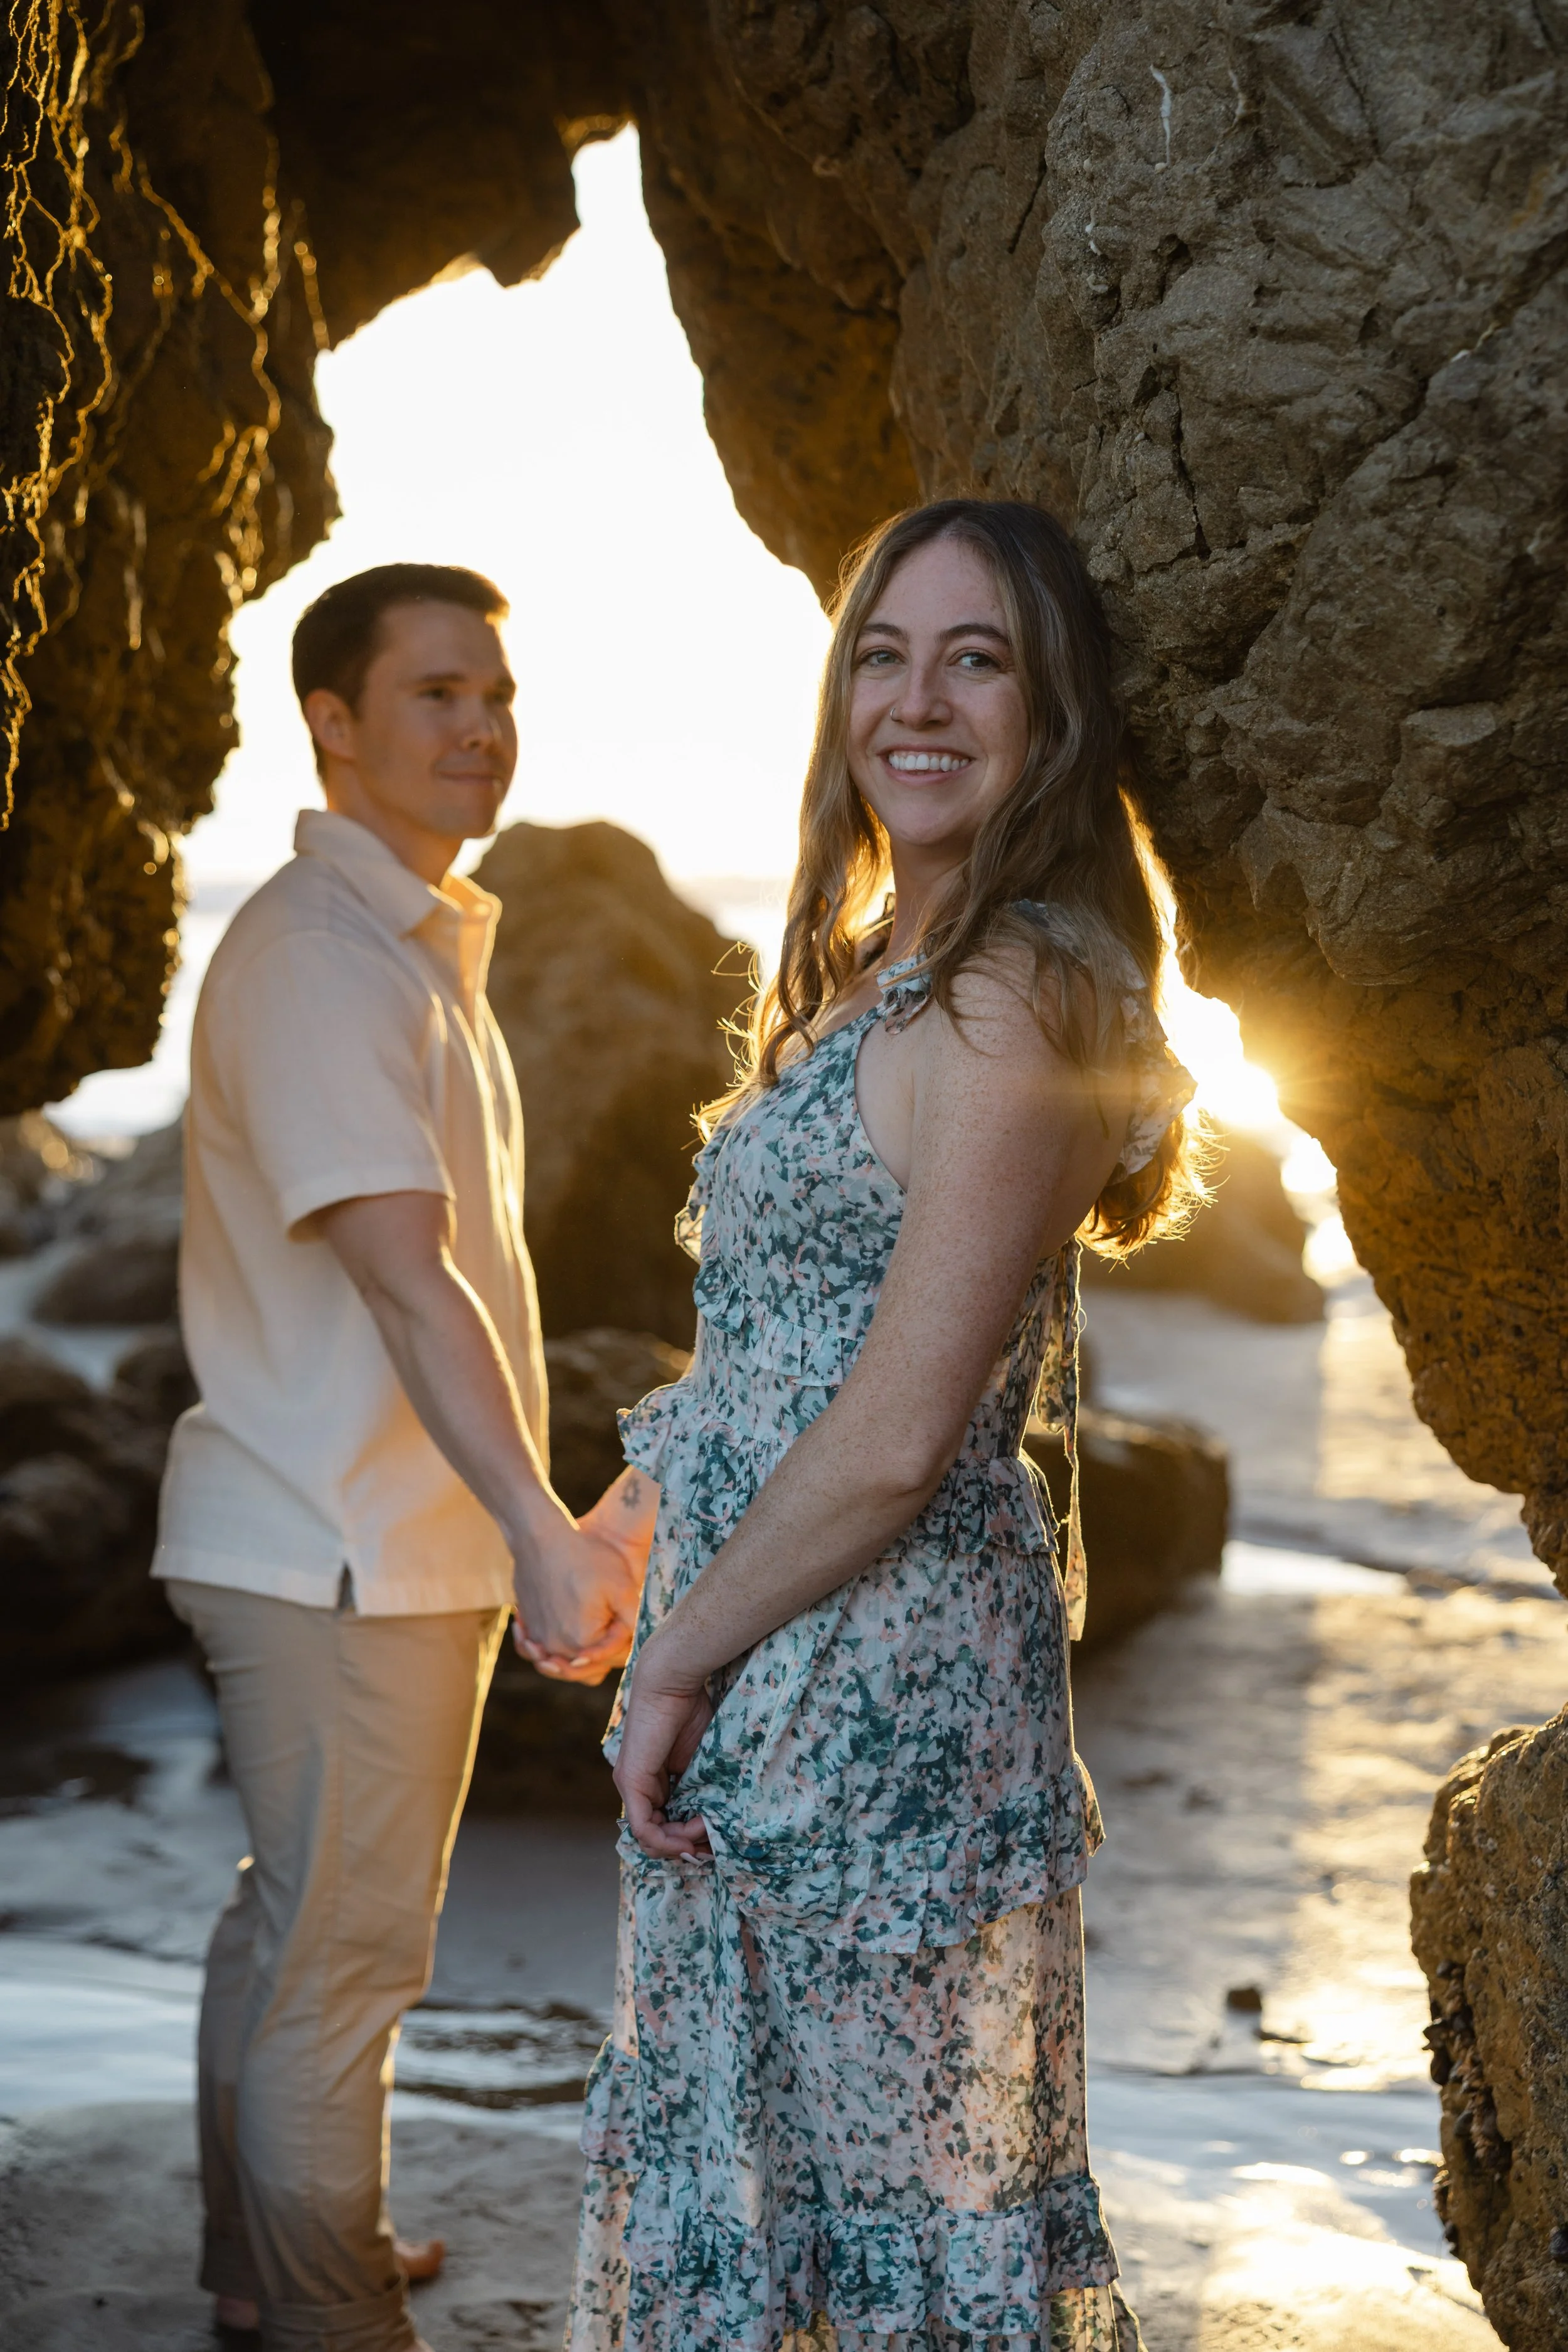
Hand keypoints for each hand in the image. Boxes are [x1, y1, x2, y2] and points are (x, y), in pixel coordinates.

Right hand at [512, 1473, 658, 1685]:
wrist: (540, 1536)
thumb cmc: (585, 1556)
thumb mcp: (622, 1587)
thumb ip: (633, 1622)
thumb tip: (639, 1645)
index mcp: (583, 1642)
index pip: (613, 1658)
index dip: (627, 1644)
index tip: (629, 1625)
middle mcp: (556, 1648)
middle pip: (587, 1669)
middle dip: (602, 1656)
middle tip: (613, 1635)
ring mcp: (537, 1639)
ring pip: (562, 1663)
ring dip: (576, 1658)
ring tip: (589, 1643)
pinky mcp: (527, 1627)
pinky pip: (538, 1651)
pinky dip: (547, 1649)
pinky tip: (561, 1635)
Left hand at [614, 1635, 713, 1859]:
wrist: (672, 1680)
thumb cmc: (691, 1710)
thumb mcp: (701, 1761)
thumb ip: (703, 1789)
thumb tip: (714, 1823)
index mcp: (655, 1783)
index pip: (668, 1827)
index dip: (691, 1840)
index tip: (715, 1839)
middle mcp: (638, 1789)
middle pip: (659, 1838)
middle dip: (687, 1847)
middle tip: (711, 1846)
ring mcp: (631, 1787)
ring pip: (651, 1838)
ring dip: (681, 1845)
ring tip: (704, 1835)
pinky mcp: (630, 1782)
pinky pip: (643, 1828)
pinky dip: (666, 1840)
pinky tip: (688, 1837)